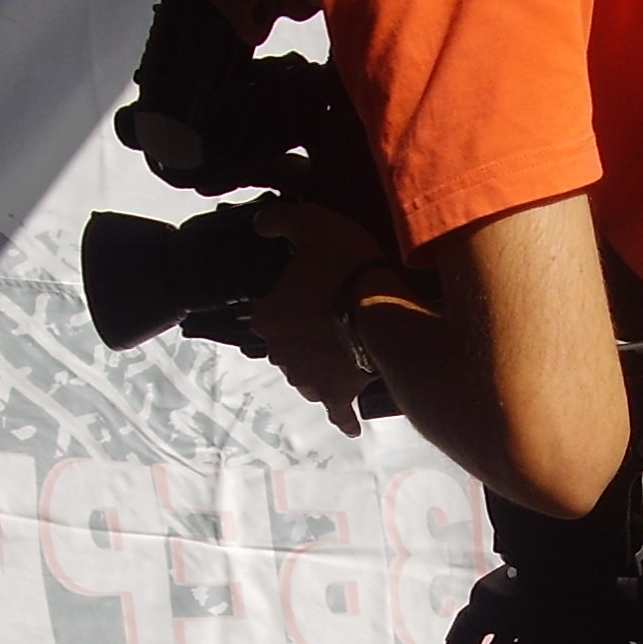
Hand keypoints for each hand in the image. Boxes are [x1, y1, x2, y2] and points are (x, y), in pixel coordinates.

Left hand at [249, 198, 386, 437]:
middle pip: (284, 345)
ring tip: (339, 355)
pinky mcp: (338, 393)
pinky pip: (338, 411)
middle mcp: (281, 351)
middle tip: (326, 319)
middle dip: (300, 336)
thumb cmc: (345, 264)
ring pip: (305, 376)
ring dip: (317, 368)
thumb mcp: (311, 224)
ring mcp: (309, 377)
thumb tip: (260, 222)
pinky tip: (348, 424)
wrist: (382, 308)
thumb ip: (280, 220)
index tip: (306, 292)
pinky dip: (342, 417)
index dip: (285, 301)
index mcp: (268, 316)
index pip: (265, 312)